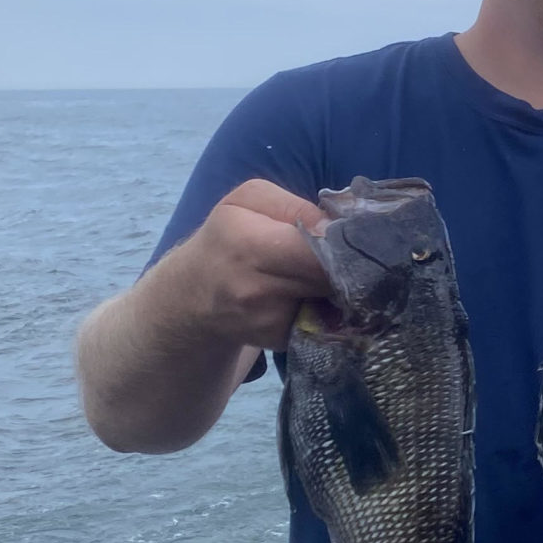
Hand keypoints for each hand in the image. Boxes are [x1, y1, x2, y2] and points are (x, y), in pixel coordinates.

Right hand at [169, 179, 331, 351]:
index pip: (317, 249)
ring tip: (325, 272)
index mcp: (248, 245)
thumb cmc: (226, 237)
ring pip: (333, 300)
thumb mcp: (249, 201)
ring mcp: (269, 321)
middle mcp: (257, 290)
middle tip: (348, 253)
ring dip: (339, 287)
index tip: (348, 235)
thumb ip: (295, 206)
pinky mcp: (281, 341)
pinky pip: (324, 320)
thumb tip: (333, 229)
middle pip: (330, 277)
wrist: (193, 296)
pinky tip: (312, 295)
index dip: (340, 242)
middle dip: (347, 265)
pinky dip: (327, 307)